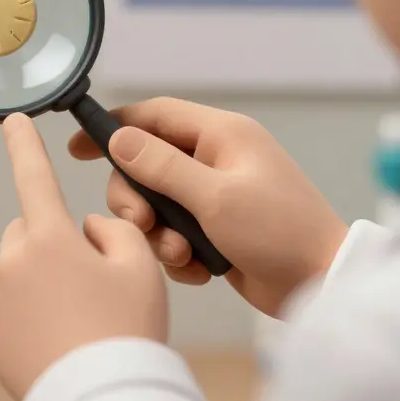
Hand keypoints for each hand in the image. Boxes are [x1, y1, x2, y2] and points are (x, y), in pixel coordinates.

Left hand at [0, 114, 166, 400]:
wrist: (103, 400)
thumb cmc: (128, 332)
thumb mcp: (142, 268)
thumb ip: (117, 231)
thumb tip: (87, 229)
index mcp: (49, 238)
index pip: (33, 175)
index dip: (24, 143)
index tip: (13, 119)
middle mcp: (11, 262)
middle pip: (29, 232)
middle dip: (52, 243)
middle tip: (91, 281)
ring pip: (17, 273)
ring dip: (40, 283)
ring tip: (78, 320)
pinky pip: (7, 310)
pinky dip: (27, 318)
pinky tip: (56, 339)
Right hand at [68, 97, 348, 316]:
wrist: (322, 285)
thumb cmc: (279, 232)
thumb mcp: (215, 197)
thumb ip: (162, 166)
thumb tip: (118, 138)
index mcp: (222, 136)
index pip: (153, 115)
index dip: (113, 126)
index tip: (77, 147)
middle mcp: (216, 159)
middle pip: (146, 166)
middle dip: (137, 198)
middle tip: (142, 223)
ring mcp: (216, 195)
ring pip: (156, 204)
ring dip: (159, 233)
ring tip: (181, 254)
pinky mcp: (216, 229)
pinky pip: (174, 233)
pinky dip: (179, 253)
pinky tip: (199, 269)